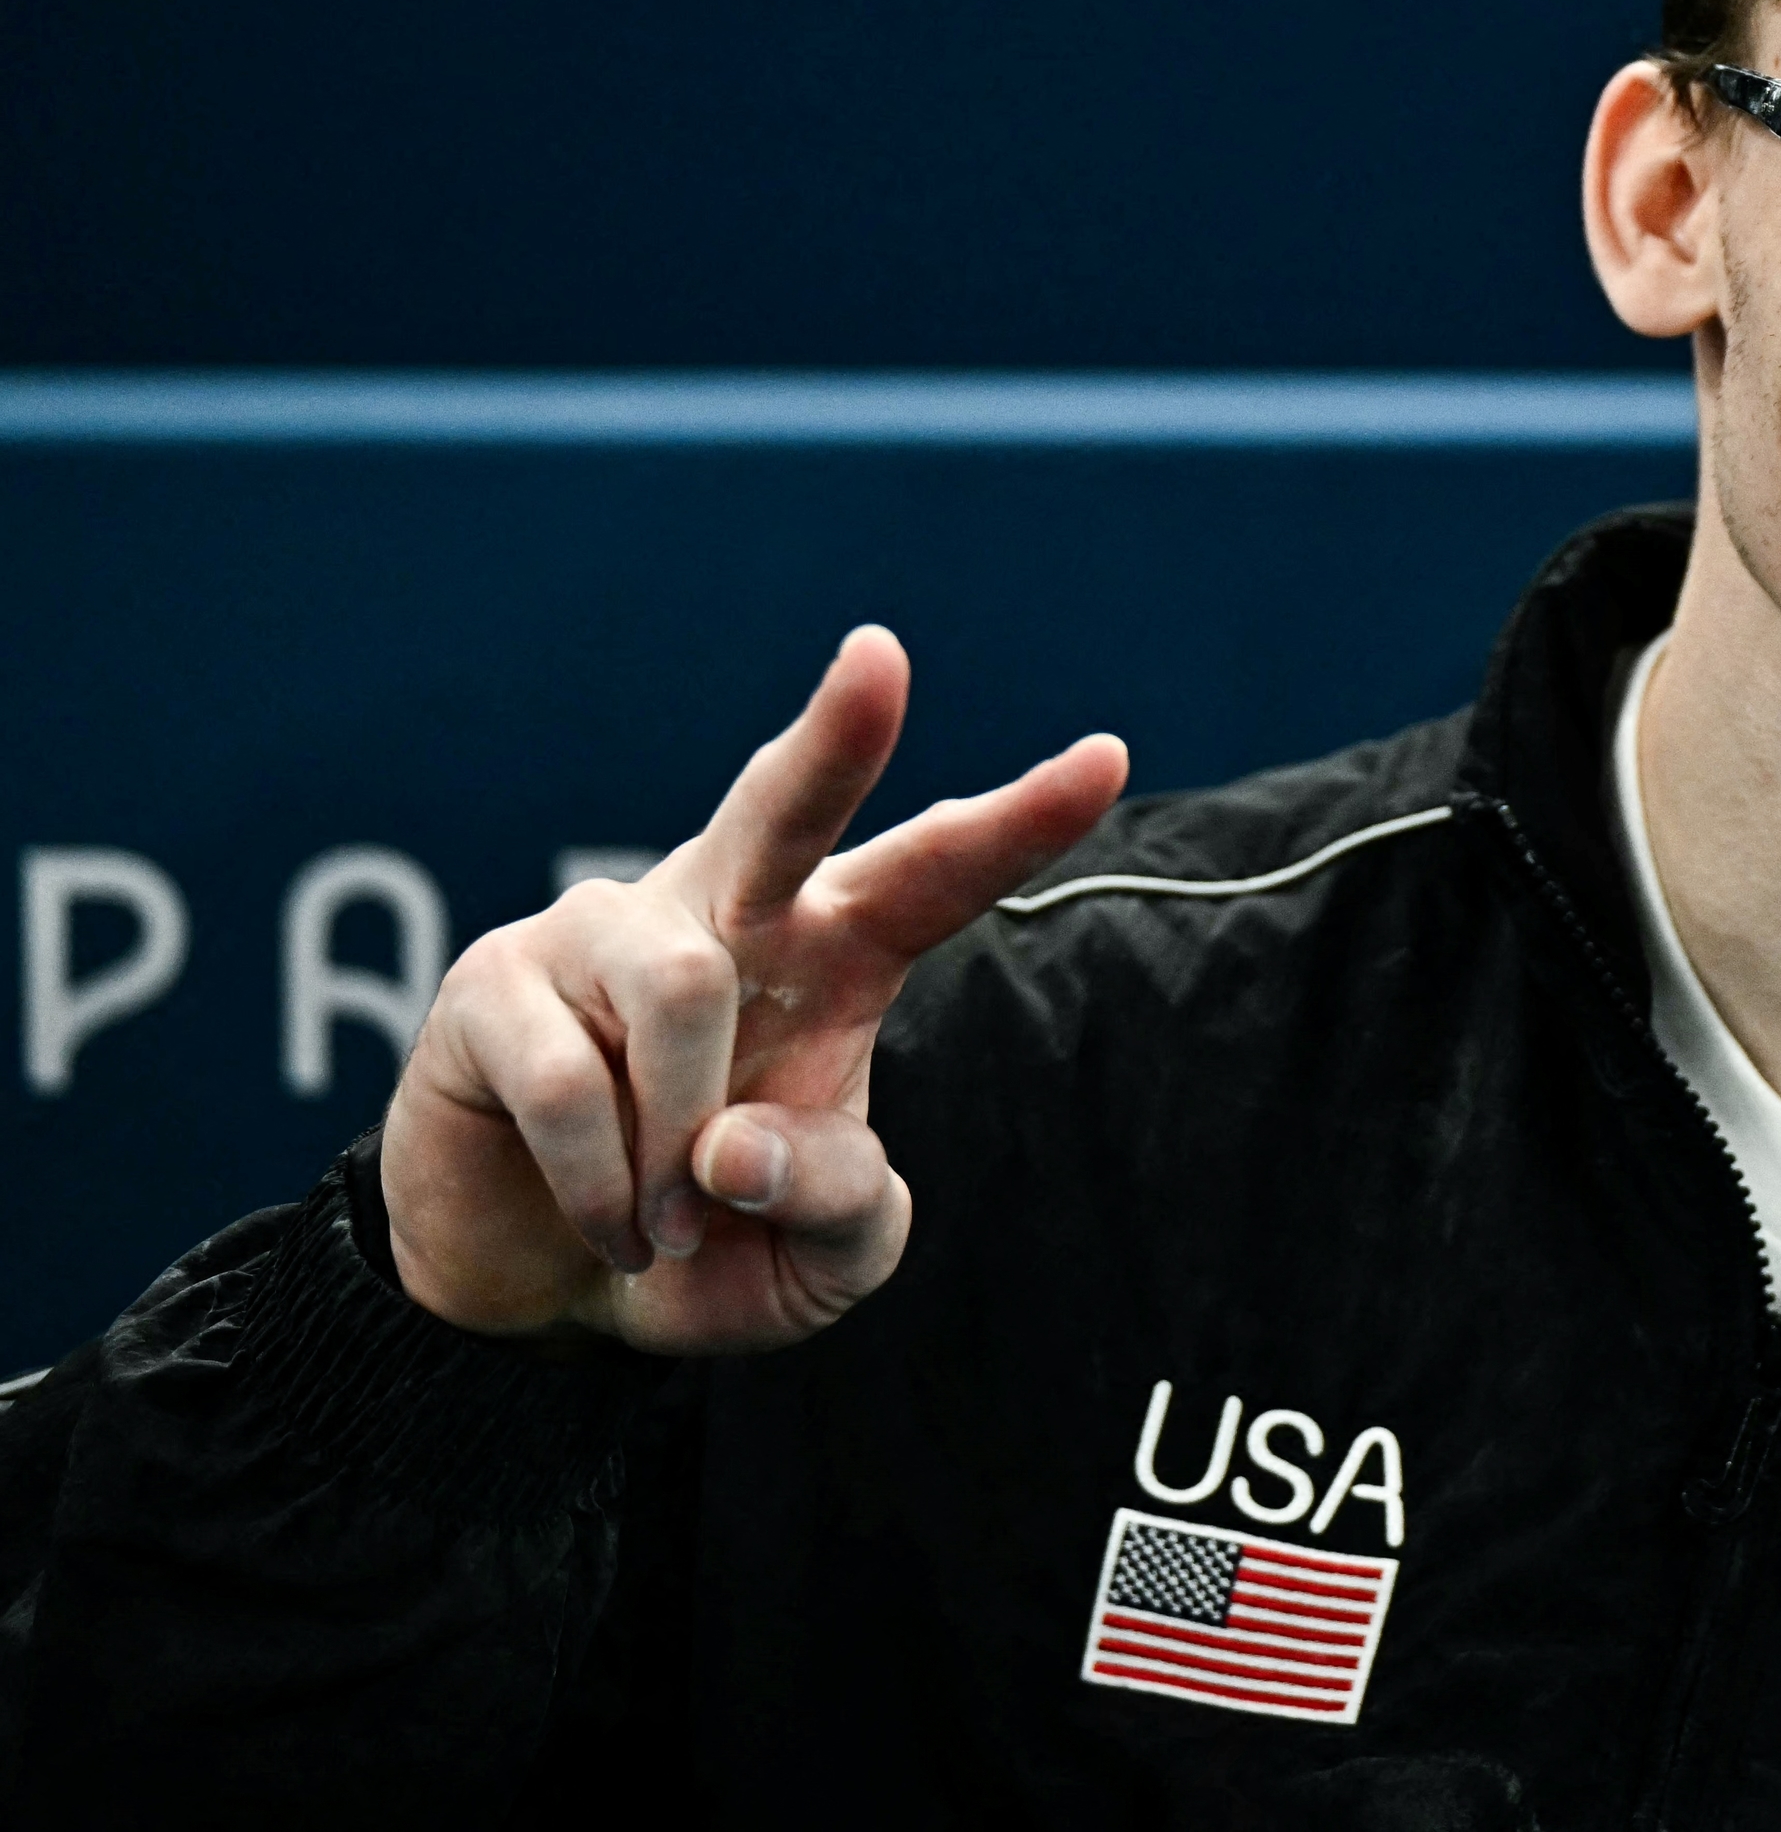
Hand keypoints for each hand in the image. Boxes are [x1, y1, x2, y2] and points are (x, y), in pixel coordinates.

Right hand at [378, 628, 1126, 1351]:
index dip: (1019, 821)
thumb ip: (837, 1204)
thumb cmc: (714, 1250)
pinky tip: (609, 1224)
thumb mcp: (824, 1258)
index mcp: (834, 956)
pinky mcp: (492, 985)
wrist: (550, 1300)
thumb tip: (737, 1146)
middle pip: (784, 804)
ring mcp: (599, 935)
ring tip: (666, 1227)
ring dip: (678, 1141)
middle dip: (836, 735)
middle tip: (881, 658)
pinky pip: (568, 1076)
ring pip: (680, 990)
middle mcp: (724, 917)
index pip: (935, 874)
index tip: (1109, 757)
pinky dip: (603, 1182)